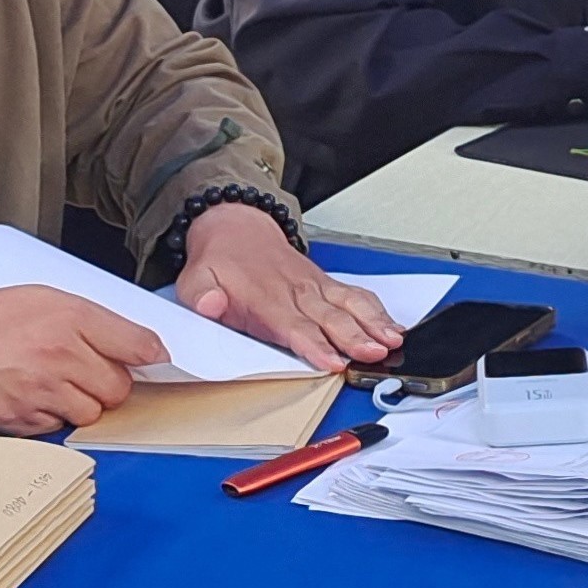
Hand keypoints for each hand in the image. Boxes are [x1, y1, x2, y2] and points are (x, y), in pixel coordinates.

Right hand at [0, 285, 163, 433]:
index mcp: (68, 315)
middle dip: (107, 384)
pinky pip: (59, 428)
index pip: (137, 343)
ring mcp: (41, 390)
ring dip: (79, 404)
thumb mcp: (39, 298)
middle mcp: (59, 353)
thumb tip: (137, 345)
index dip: (151, 355)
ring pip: (92, 412)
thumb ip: (88, 320)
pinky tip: (27, 396)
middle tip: (82, 372)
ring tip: (49, 384)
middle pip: (119, 387)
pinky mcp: (23, 421)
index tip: (154, 361)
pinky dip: (50, 418)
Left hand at [177, 202, 400, 368]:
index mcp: (265, 297)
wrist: (235, 227)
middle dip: (355, 337)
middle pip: (330, 318)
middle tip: (375, 353)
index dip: (314, 345)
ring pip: (349, 305)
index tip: (332, 360)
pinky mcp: (325, 282)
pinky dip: (377, 310)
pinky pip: (355, 295)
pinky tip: (393, 326)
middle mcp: (295, 291)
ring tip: (393, 340)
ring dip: (373, 323)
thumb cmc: (219, 263)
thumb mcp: (194, 280)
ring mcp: (314, 285)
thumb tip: (211, 305)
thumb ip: (201, 297)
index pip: (293, 326)